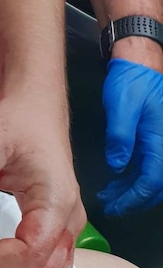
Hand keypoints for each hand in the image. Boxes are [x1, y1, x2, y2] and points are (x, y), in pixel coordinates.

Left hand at [98, 58, 162, 214]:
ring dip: (136, 188)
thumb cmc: (133, 80)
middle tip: (111, 204)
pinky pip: (154, 165)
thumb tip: (117, 165)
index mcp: (160, 141)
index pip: (150, 181)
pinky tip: (122, 175)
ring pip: (155, 176)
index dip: (132, 197)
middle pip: (155, 185)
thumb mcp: (121, 106)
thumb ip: (121, 137)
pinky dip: (139, 175)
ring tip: (112, 193)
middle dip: (134, 198)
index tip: (114, 205)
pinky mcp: (158, 138)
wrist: (142, 62)